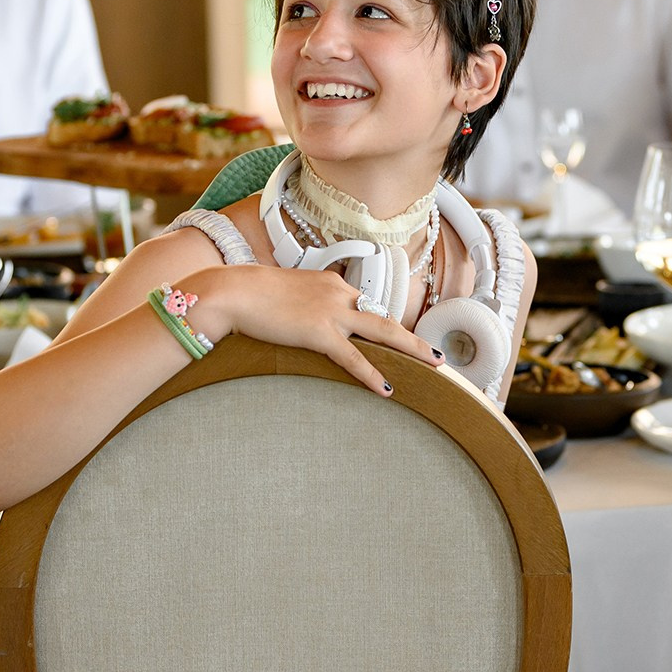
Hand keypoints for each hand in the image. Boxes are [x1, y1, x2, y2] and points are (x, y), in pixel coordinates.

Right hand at [184, 262, 442, 395]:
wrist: (233, 292)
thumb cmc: (249, 293)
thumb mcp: (284, 292)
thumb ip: (302, 306)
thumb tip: (302, 322)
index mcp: (330, 283)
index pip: (362, 305)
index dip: (378, 326)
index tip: (393, 339)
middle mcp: (338, 294)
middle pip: (385, 318)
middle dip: (414, 339)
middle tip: (437, 355)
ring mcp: (331, 313)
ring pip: (382, 332)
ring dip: (412, 349)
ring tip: (435, 365)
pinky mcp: (319, 332)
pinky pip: (352, 357)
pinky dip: (371, 373)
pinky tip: (386, 389)